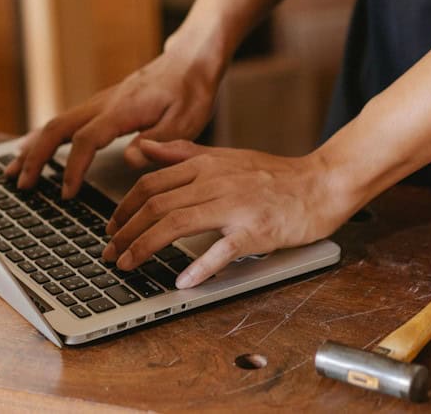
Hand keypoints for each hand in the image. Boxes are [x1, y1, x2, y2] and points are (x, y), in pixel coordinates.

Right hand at [4, 47, 221, 198]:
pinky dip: (43, 138)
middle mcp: (103, 103)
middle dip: (36, 157)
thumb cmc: (191, 91)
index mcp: (122, 109)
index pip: (86, 139)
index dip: (73, 168)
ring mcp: (98, 102)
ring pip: (55, 123)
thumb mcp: (186, 120)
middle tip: (22, 185)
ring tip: (14, 173)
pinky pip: (65, 121)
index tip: (67, 194)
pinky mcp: (100, 105)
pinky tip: (31, 149)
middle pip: (57, 128)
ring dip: (33, 148)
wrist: (190, 60)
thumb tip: (129, 159)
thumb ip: (158, 141)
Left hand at [102, 139, 355, 288]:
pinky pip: (222, 250)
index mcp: (205, 165)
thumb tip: (144, 148)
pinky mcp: (255, 231)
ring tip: (128, 265)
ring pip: (177, 224)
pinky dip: (199, 268)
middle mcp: (215, 182)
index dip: (123, 207)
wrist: (320, 184)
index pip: (151, 184)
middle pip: (156, 205)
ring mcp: (235, 206)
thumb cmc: (273, 176)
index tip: (111, 228)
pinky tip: (182, 282)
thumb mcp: (224, 156)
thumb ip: (182, 153)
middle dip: (125, 232)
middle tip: (110, 253)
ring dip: (146, 247)